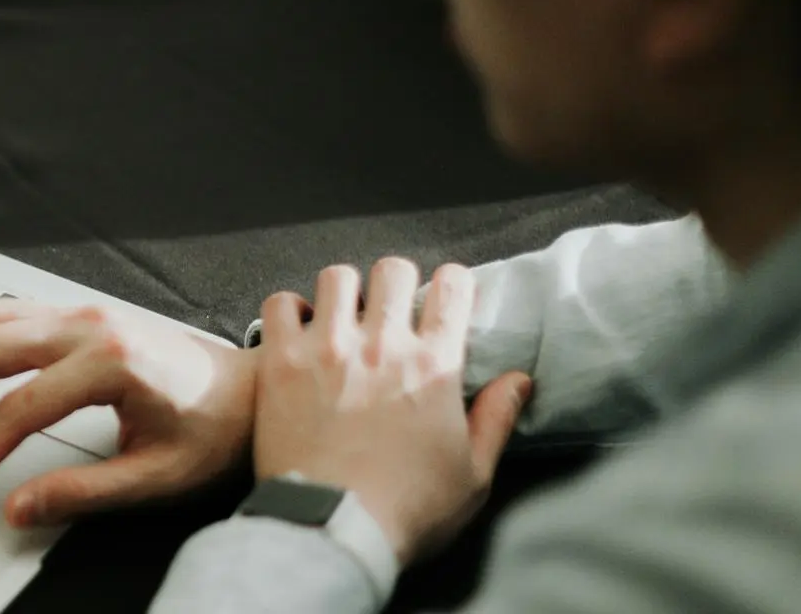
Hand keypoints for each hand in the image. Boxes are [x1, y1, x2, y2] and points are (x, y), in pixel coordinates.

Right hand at [0, 299, 258, 527]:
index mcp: (112, 362)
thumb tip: (19, 508)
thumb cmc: (214, 429)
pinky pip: (4, 316)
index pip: (16, 411)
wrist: (249, 391)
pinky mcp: (76, 312)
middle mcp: (90, 324)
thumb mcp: (155, 476)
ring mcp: (80, 310)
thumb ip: (83, 493)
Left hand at [252, 259, 532, 563]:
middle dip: (396, 283)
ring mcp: (327, 348)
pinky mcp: (280, 362)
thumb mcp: (472, 475)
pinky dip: (290, 310)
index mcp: (435, 365)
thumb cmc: (406, 511)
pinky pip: (280, 304)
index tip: (445, 297)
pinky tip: (297, 331)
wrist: (331, 529)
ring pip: (337, 277)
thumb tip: (519, 380)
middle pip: (393, 270)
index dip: (452, 284)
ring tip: (342, 316)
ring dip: (343, 292)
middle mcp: (382, 345)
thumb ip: (497, 419)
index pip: (452, 287)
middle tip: (390, 309)